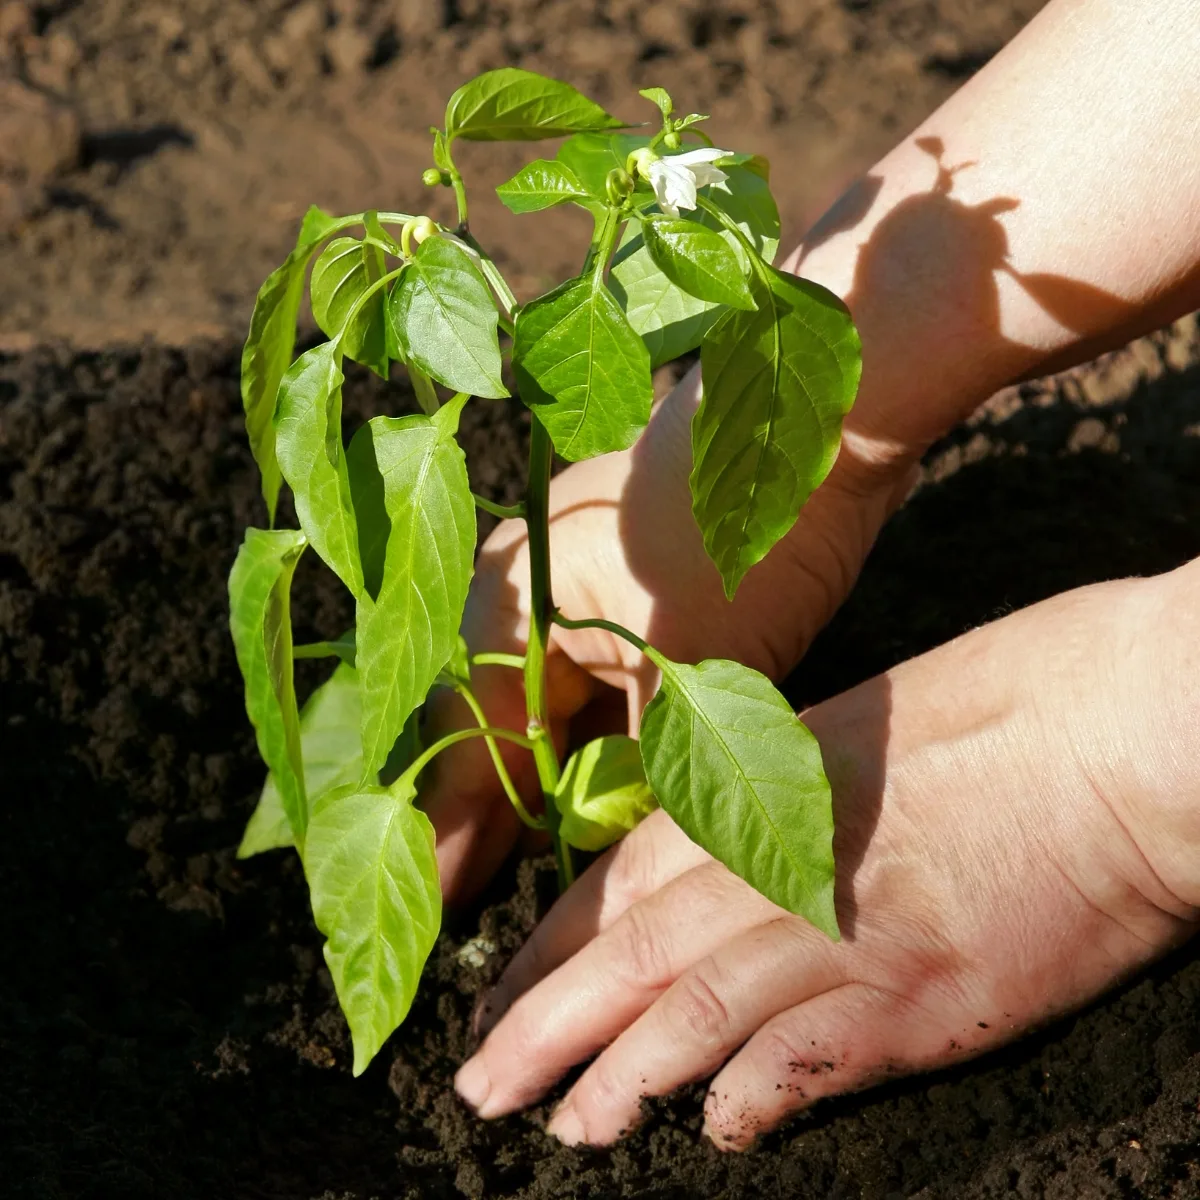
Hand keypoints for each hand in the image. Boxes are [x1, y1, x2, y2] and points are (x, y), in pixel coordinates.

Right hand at [425, 370, 914, 899]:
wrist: (810, 434)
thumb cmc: (740, 547)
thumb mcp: (689, 680)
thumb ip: (638, 777)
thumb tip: (610, 866)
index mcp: (505, 611)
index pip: (463, 747)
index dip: (451, 835)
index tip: (432, 910)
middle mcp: (517, 601)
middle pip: (493, 733)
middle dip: (495, 817)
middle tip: (475, 906)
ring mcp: (566, 597)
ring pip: (543, 716)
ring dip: (548, 786)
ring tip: (528, 870)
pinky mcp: (618, 603)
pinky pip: (586, 691)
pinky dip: (593, 746)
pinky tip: (595, 801)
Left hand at [453, 567, 1199, 1146]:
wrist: (1131, 729)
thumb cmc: (1016, 691)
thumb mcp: (867, 715)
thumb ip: (785, 786)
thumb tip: (730, 844)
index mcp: (769, 779)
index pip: (628, 876)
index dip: (557, 942)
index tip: (503, 989)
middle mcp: (789, 860)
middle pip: (637, 957)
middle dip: (546, 1027)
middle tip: (480, 1085)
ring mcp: (851, 932)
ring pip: (697, 1018)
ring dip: (621, 1080)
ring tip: (565, 1129)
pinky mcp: (926, 995)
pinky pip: (807, 1062)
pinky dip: (750, 1099)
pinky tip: (713, 1133)